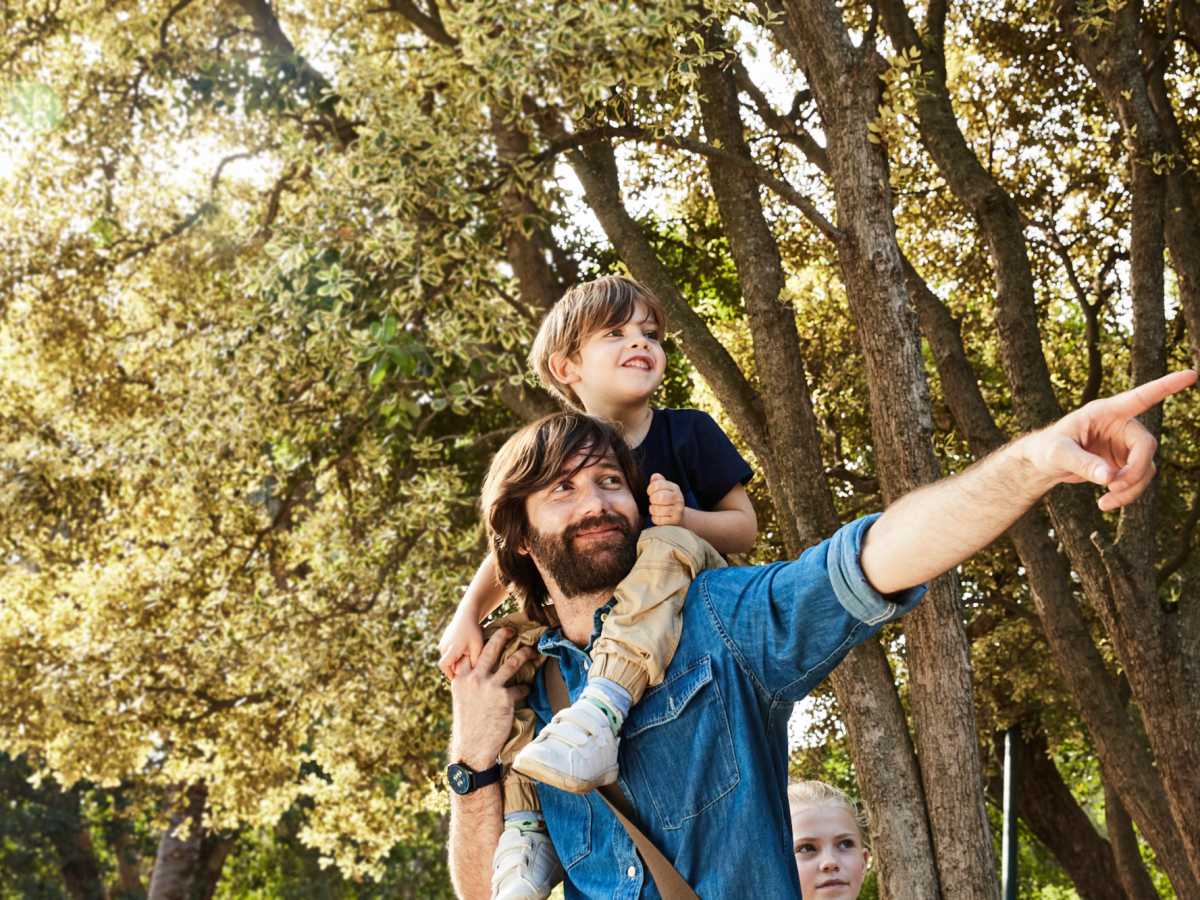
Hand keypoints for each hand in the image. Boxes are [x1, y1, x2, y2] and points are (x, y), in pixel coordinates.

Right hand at [439, 607, 484, 679]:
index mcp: (450, 649)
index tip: (457, 678)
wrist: (467, 613)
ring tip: (467, 655)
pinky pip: (448, 650)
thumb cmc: (474, 631)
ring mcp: (442, 642)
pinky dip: (454, 652)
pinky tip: (465, 649)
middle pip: (447, 663)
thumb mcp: (478, 647)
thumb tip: (473, 675)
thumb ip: (475, 662)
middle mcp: (443, 646)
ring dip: (455, 659)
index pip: (444, 667)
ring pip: (447, 657)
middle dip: (455, 666)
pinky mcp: (444, 639)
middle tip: (466, 666)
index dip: (449, 674)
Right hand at [449, 628, 534, 769]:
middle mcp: (474, 679)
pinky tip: (527, 689)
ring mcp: (489, 687)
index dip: (480, 641)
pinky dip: (525, 688)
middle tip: (511, 629)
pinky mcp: (504, 698)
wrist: (472, 749)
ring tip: (532, 652)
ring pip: (512, 662)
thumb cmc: (468, 726)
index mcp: (461, 679)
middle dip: (503, 635)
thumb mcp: (461, 700)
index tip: (489, 631)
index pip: (471, 653)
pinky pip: (521, 688)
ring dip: (525, 654)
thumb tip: (477, 673)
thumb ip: (468, 684)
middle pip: (491, 648)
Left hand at [648, 473, 684, 524]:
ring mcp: (678, 510)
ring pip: (657, 509)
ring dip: (653, 509)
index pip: (658, 484)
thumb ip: (658, 481)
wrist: (678, 515)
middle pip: (659, 497)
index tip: (650, 492)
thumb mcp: (664, 488)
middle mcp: (678, 498)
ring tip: (656, 509)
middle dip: (652, 499)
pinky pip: (658, 520)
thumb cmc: (667, 500)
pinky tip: (659, 516)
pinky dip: (655, 518)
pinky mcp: (674, 521)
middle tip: (653, 501)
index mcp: (675, 488)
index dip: (650, 489)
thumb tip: (654, 476)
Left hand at [1021, 370, 1195, 510]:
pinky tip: (1105, 503)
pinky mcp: (1126, 462)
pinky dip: (1127, 494)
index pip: (1140, 398)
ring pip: (1146, 467)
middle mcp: (1121, 425)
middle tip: (1114, 486)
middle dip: (1135, 470)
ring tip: (1105, 501)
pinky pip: (1138, 480)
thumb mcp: (1057, 454)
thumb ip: (1082, 463)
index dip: (1165, 386)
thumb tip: (1110, 477)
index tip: (1191, 374)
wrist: (1044, 464)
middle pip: (1146, 446)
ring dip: (1131, 488)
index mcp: (1105, 412)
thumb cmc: (1047, 450)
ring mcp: (1125, 445)